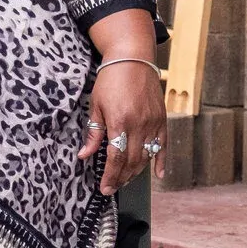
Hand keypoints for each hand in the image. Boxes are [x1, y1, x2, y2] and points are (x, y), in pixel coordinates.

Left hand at [79, 59, 165, 194]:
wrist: (132, 58)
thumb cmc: (110, 80)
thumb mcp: (96, 106)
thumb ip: (93, 133)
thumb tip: (84, 155)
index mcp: (119, 121)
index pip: (116, 158)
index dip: (110, 176)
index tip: (105, 188)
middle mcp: (139, 124)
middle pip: (132, 161)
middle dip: (121, 178)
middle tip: (113, 187)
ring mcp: (153, 122)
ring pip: (147, 156)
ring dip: (136, 172)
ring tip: (125, 180)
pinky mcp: (162, 119)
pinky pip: (162, 145)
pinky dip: (161, 161)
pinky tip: (158, 174)